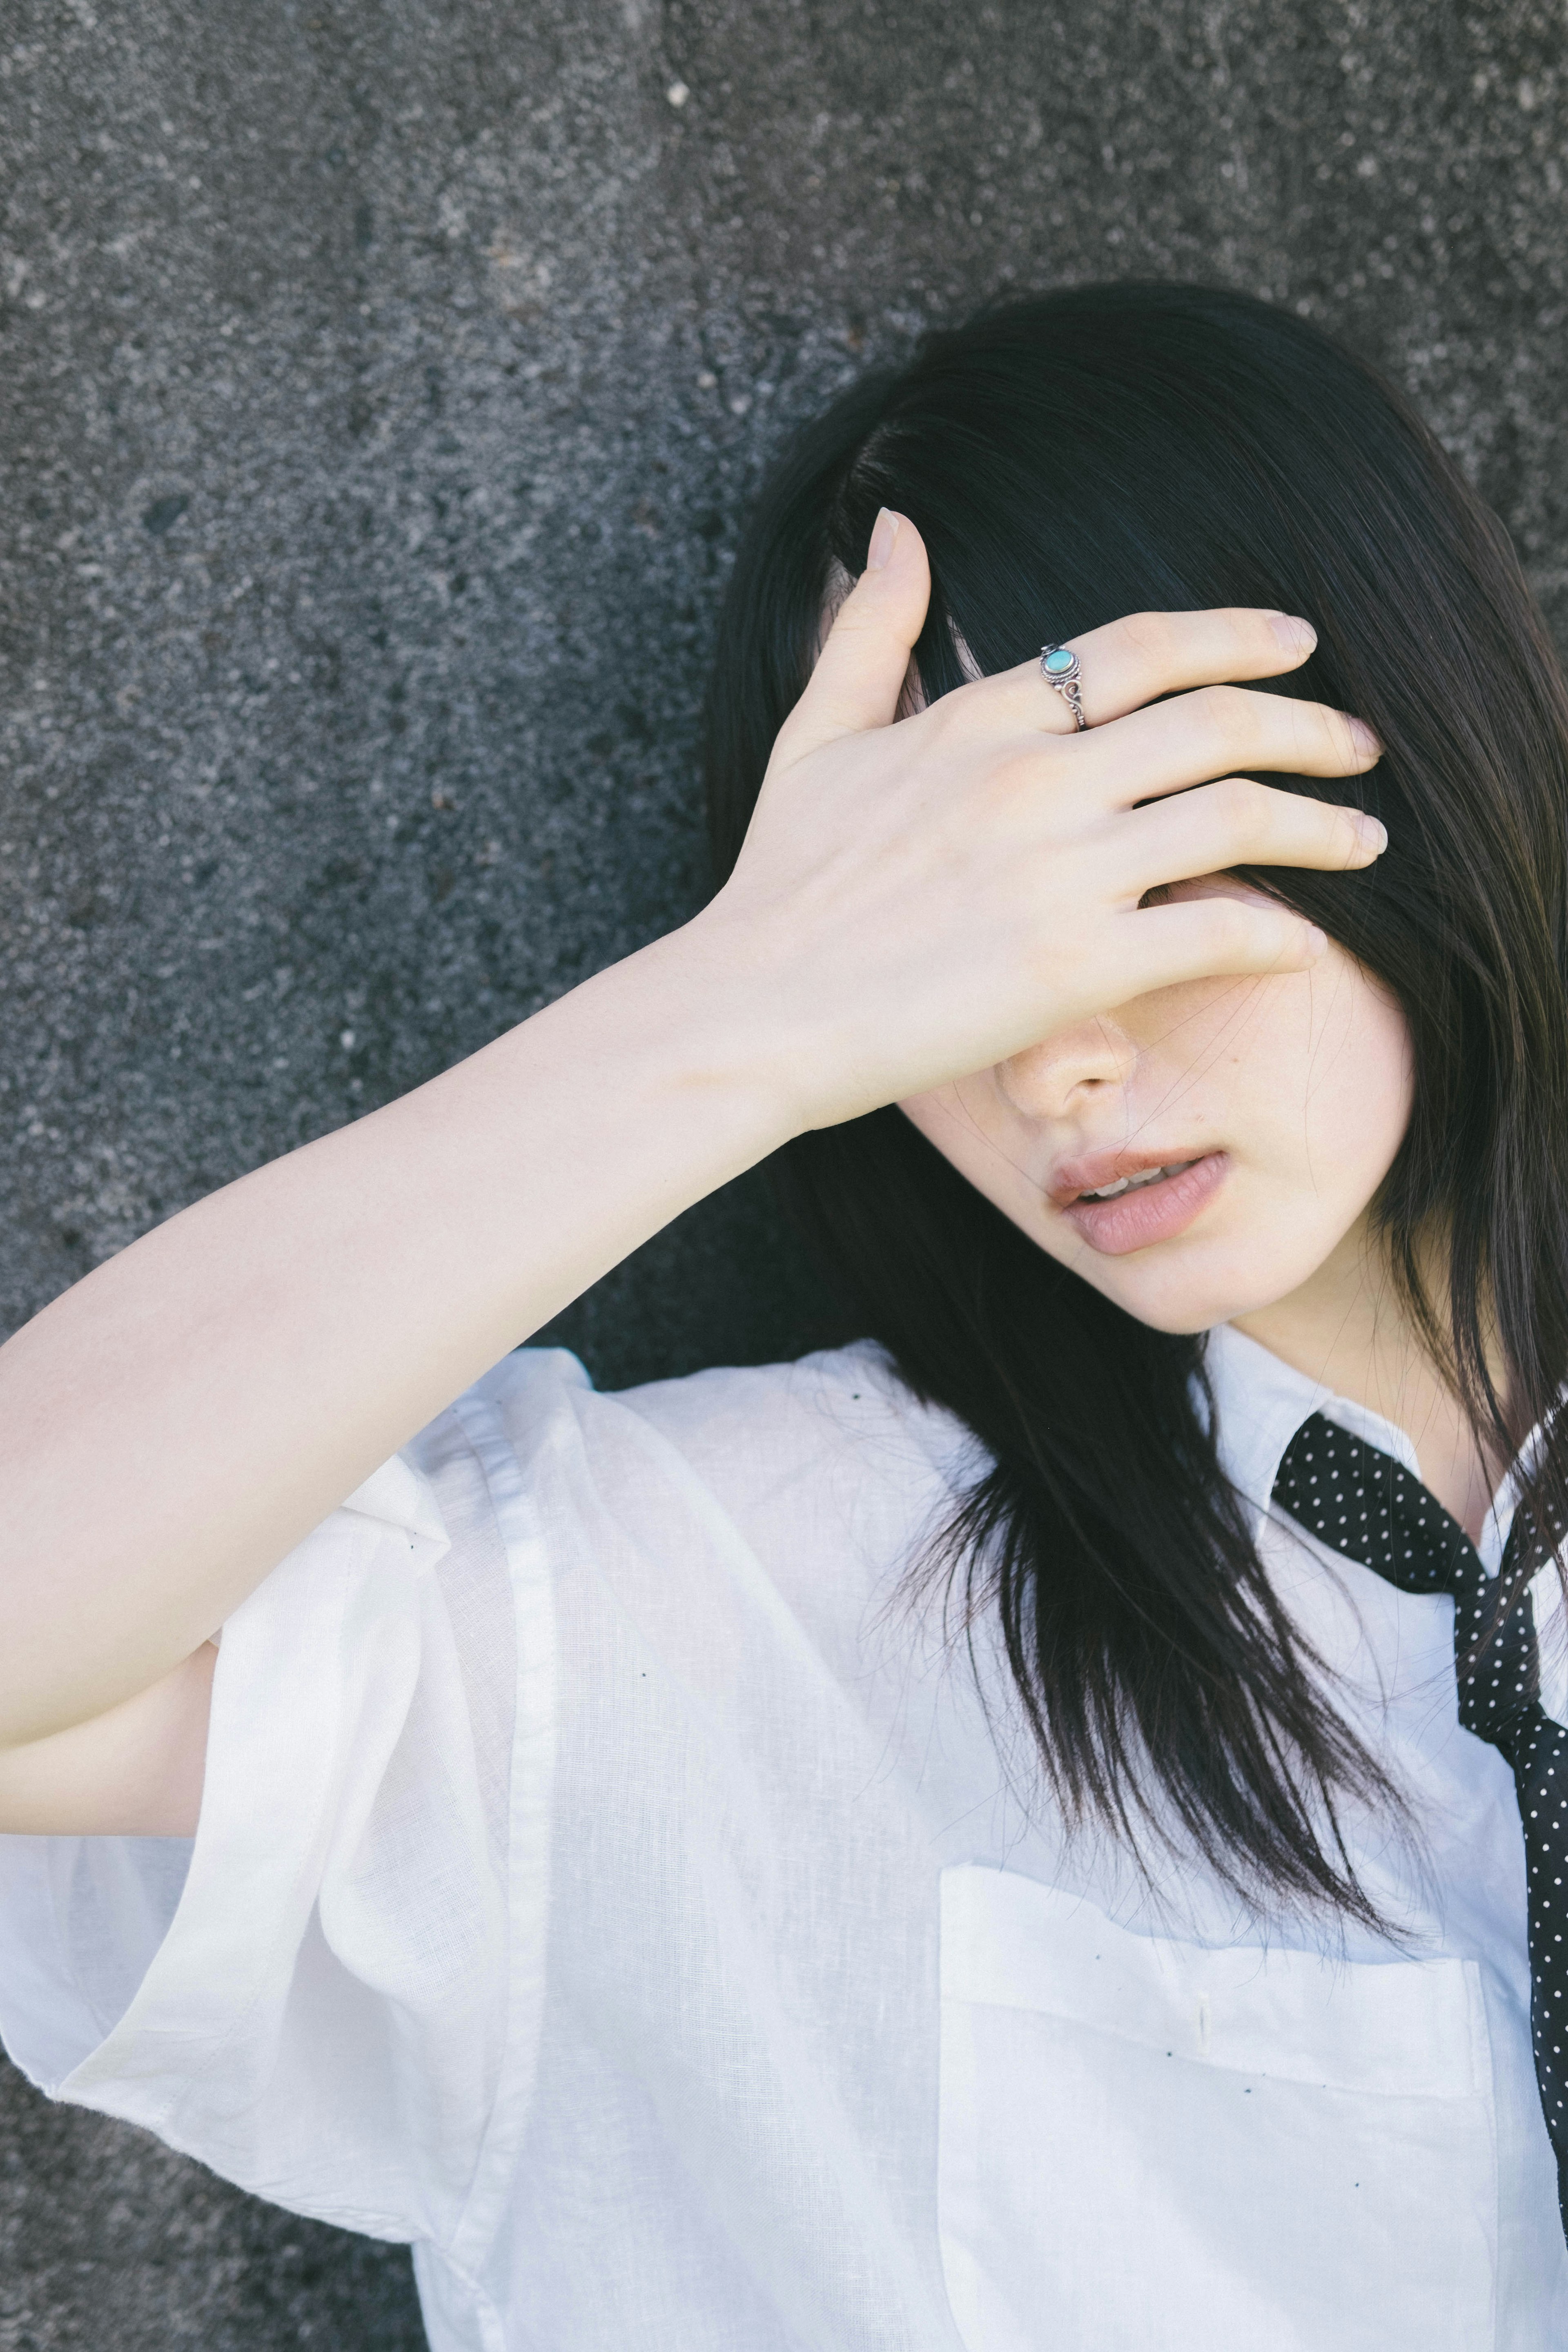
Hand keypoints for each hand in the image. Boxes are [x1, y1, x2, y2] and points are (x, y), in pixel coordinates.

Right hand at [694, 509, 1383, 1133]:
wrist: (750, 1010)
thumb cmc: (779, 884)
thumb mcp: (817, 736)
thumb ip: (870, 629)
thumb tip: (895, 525)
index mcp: (980, 720)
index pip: (1139, 648)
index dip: (1235, 636)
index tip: (1296, 643)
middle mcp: (1032, 779)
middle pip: (1214, 722)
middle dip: (1310, 726)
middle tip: (1360, 744)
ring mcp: (1058, 872)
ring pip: (1236, 820)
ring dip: (1323, 828)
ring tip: (1365, 841)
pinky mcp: (1073, 966)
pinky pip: (1215, 933)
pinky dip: (1276, 936)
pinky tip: (1302, 944)